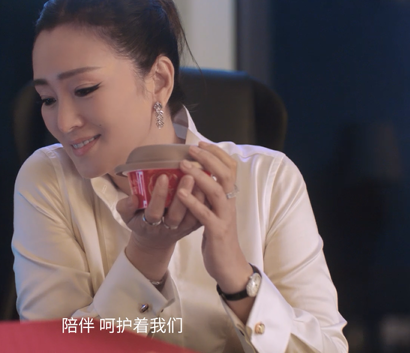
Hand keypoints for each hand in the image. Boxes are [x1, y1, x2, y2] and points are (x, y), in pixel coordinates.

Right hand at [116, 174, 203, 251]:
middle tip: (189, 176)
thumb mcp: (127, 216)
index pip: (154, 211)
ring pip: (193, 216)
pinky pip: (202, 216)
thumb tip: (133, 197)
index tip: (163, 176)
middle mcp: (167, 228)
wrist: (154, 240)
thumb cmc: (140, 221)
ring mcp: (182, 229)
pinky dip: (207, 202)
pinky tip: (210, 186)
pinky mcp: (193, 227)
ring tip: (203, 178)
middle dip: (183, 196)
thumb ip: (125, 207)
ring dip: (199, 198)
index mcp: (149, 224)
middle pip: (177, 215)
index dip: (159, 196)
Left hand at [177, 142, 251, 293]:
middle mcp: (229, 204)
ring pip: (216, 191)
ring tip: (183, 165)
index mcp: (228, 197)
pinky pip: (205, 214)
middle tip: (191, 148)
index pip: (229, 168)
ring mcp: (224, 217)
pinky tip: (180, 193)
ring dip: (200, 175)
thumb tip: (197, 175)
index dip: (217, 153)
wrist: (229, 266)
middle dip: (209, 158)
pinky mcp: (217, 232)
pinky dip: (193, 202)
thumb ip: (209, 195)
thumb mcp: (215, 211)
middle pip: (225, 174)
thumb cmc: (218, 236)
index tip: (201, 143)